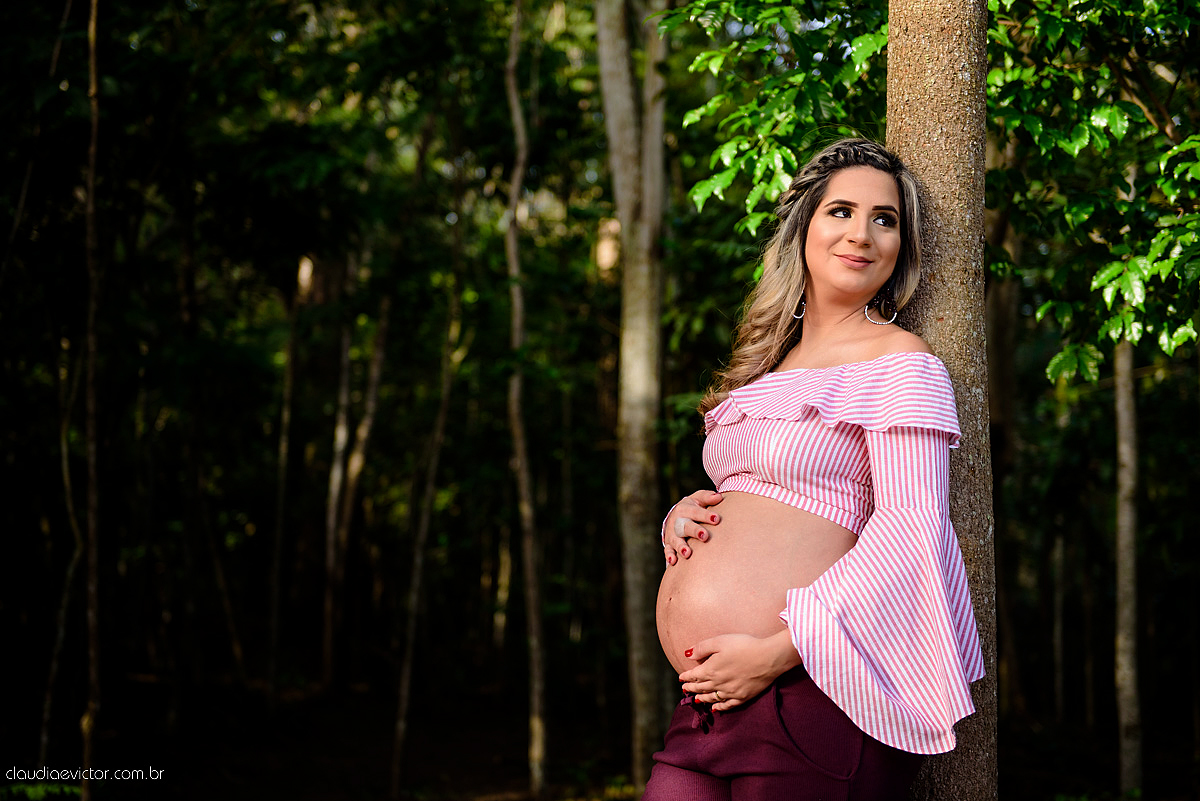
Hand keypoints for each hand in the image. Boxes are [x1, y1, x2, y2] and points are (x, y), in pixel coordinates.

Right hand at [661, 490, 723, 565]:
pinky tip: (673, 562)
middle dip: (695, 531)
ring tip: (687, 553)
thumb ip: (708, 497)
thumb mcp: (698, 499)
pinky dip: (669, 556)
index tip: (716, 519)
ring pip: (676, 540)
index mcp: (685, 508)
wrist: (676, 516)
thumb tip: (719, 497)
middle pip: (686, 526)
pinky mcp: (669, 544)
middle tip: (705, 536)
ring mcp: (672, 533)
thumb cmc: (693, 507)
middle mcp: (677, 521)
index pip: (696, 512)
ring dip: (681, 546)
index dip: (706, 515)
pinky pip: (668, 550)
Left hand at [678, 630, 801, 711]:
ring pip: (712, 698)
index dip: (686, 677)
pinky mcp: (743, 697)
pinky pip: (727, 705)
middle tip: (685, 689)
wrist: (768, 657)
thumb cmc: (744, 645)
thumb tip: (688, 655)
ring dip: (702, 698)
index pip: (694, 675)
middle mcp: (718, 684)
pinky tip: (715, 708)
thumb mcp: (720, 641)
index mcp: (711, 670)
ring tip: (696, 699)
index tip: (681, 678)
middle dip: (691, 688)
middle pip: (701, 688)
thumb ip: (702, 648)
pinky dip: (719, 707)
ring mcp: (731, 692)